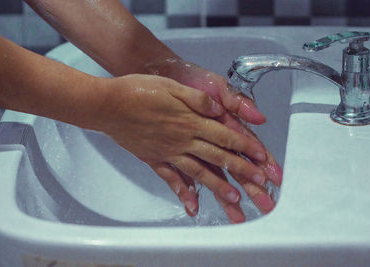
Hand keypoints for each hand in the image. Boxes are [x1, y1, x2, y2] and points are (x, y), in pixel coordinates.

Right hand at [97, 74, 269, 219]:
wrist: (108, 105)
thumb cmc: (138, 91)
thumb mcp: (172, 87)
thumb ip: (198, 100)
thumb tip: (219, 110)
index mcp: (190, 120)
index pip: (225, 136)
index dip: (245, 147)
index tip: (261, 158)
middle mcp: (182, 139)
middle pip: (217, 157)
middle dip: (241, 170)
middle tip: (259, 184)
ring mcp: (168, 152)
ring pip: (199, 172)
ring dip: (218, 186)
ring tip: (234, 199)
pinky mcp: (154, 159)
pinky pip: (171, 179)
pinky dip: (182, 193)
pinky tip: (191, 206)